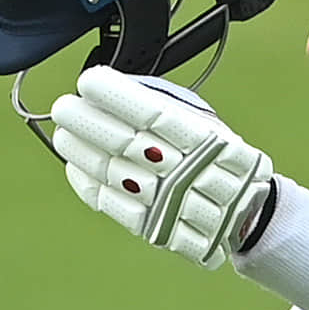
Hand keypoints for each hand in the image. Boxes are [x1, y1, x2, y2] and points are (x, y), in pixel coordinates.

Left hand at [50, 68, 274, 268]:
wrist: (245, 214)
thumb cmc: (217, 159)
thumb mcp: (206, 123)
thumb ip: (164, 106)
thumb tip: (116, 91)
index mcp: (204, 139)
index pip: (153, 113)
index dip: (117, 97)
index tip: (88, 82)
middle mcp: (187, 172)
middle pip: (128, 144)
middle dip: (89, 123)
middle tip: (64, 107)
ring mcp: (170, 202)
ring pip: (116, 174)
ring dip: (82, 153)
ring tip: (64, 134)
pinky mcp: (155, 227)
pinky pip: (115, 206)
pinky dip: (90, 186)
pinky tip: (75, 166)